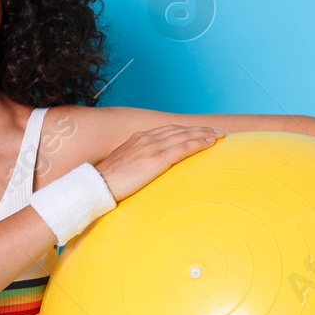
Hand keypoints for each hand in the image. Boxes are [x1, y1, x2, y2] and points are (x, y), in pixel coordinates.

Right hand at [94, 125, 223, 200]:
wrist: (97, 185)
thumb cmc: (107, 181)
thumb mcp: (122, 165)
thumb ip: (136, 162)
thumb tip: (143, 169)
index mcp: (138, 139)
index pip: (167, 131)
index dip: (185, 130)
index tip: (198, 131)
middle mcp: (146, 138)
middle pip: (179, 130)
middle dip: (198, 129)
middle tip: (215, 131)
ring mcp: (151, 147)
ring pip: (184, 136)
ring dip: (202, 134)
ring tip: (217, 135)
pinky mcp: (156, 159)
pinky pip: (183, 148)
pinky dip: (198, 143)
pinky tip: (209, 144)